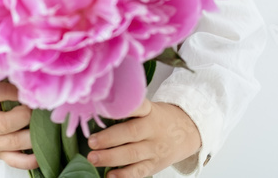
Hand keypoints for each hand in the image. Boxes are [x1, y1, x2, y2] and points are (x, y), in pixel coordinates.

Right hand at [0, 81, 38, 170]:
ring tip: (45, 126)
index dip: (10, 90)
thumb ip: (5, 82)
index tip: (25, 87)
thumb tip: (30, 75)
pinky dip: (30, 160)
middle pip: (3, 123)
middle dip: (24, 116)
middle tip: (37, 108)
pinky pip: (15, 161)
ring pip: (13, 143)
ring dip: (32, 135)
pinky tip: (41, 152)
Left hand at [85, 99, 200, 177]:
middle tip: (91, 142)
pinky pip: (139, 172)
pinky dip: (124, 175)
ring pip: (132, 154)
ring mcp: (155, 149)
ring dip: (111, 157)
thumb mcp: (148, 109)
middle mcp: (153, 129)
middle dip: (110, 138)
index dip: (124, 107)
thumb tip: (96, 113)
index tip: (105, 108)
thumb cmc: (158, 119)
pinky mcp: (154, 165)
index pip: (138, 106)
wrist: (187, 132)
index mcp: (150, 111)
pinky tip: (110, 175)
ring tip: (93, 158)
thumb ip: (129, 111)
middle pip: (131, 133)